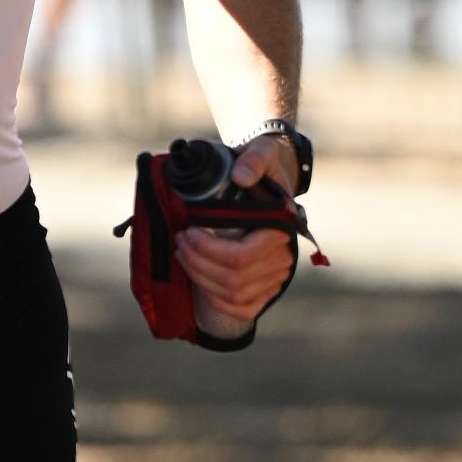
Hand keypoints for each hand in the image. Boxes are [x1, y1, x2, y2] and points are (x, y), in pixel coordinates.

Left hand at [173, 134, 298, 342]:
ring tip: (183, 255)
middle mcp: (283, 257)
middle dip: (198, 264)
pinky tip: (200, 281)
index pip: (242, 256)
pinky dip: (217, 300)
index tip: (187, 232)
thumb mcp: (261, 152)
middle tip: (179, 242)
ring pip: (234, 295)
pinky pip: (243, 308)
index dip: (208, 250)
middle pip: (234, 279)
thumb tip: (242, 176)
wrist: (268, 180)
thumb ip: (254, 159)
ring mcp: (277, 276)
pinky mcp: (268, 289)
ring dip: (201, 279)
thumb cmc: (261, 167)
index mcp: (281, 228)